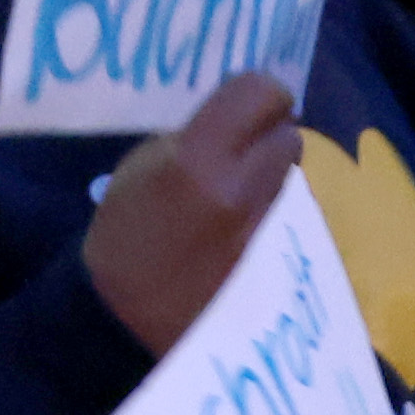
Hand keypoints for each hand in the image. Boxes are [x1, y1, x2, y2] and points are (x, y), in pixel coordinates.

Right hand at [83, 71, 301, 355]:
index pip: (262, 93)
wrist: (125, 322)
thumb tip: (236, 124)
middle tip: (239, 145)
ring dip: (270, 167)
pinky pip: (286, 208)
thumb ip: (193, 137)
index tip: (242, 103)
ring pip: (292, 172)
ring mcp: (265, 226)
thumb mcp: (140, 166)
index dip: (257, 92)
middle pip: (288, 133)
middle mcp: (243, 189)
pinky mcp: (277, 256)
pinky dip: (268, 201)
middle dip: (268, 132)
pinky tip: (239, 217)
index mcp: (199, 159)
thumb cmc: (121, 237)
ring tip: (236, 183)